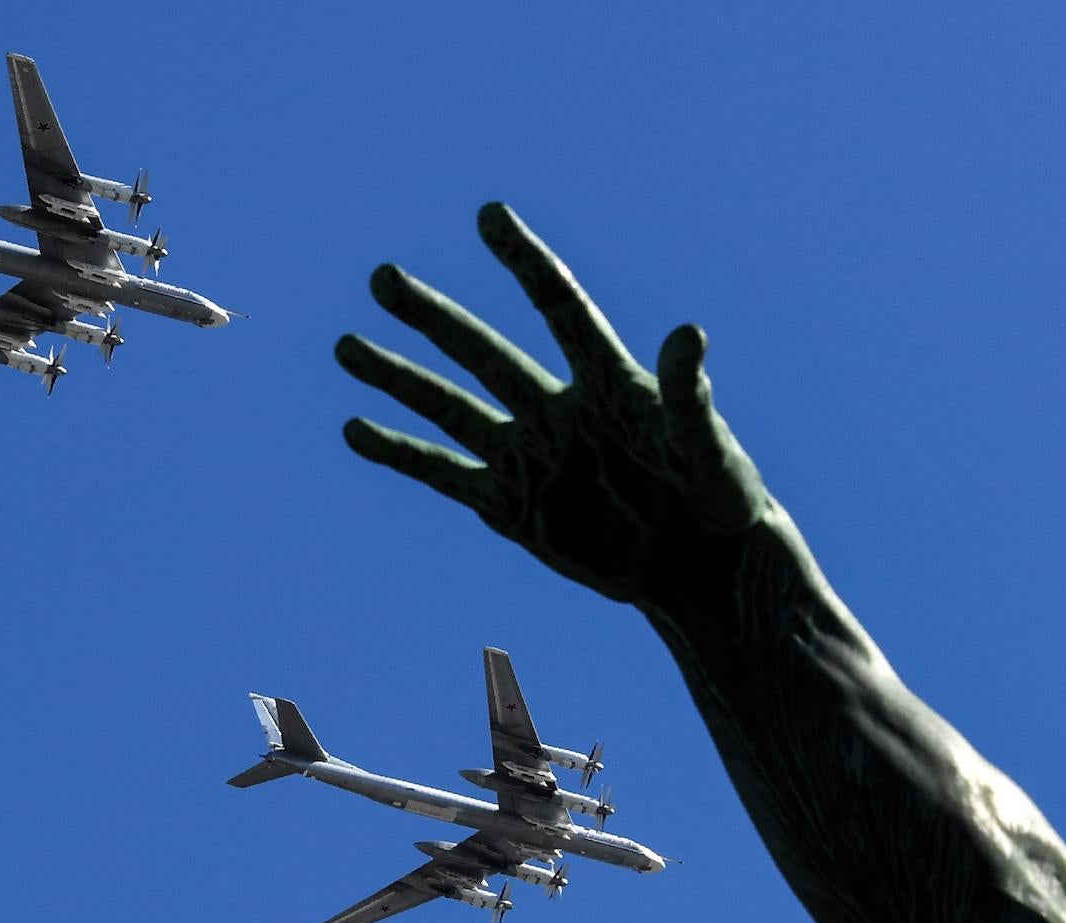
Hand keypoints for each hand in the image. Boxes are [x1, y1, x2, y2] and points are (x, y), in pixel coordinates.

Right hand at [338, 203, 768, 611]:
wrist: (702, 564)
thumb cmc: (720, 496)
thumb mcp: (707, 446)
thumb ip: (686, 393)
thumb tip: (687, 333)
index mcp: (607, 380)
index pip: (558, 306)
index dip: (524, 262)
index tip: (489, 215)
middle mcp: (557, 407)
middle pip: (483, 352)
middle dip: (431, 317)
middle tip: (382, 278)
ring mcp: (530, 454)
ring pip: (449, 408)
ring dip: (398, 378)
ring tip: (346, 347)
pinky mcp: (511, 505)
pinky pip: (443, 474)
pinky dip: (399, 453)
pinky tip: (355, 430)